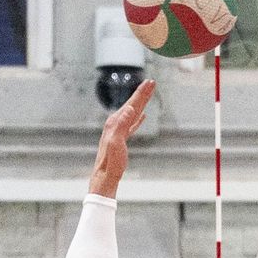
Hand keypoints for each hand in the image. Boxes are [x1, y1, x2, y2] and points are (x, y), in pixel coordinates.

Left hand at [88, 78, 155, 196]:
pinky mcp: (121, 138)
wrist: (104, 176)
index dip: (142, 93)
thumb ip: (122, 125)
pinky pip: (132, 124)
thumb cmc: (111, 163)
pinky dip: (138, 118)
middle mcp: (116, 123)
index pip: (132, 103)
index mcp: (116, 122)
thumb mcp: (117, 143)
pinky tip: (142, 116)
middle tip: (152, 82)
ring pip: (133, 112)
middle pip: (132, 104)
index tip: (150, 82)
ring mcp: (118, 130)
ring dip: (141, 103)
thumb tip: (130, 108)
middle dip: (142, 93)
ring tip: (148, 94)